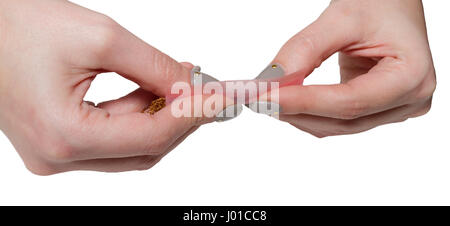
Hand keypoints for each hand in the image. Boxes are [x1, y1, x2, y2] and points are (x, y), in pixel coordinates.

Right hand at [0, 0, 209, 174]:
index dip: (194, 114)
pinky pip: (113, 140)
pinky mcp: (59, 144)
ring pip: (132, 147)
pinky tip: (152, 90)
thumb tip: (191, 87)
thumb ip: (154, 67)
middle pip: (145, 150)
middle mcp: (58, 157)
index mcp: (63, 136)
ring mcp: (56, 155)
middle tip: (210, 91)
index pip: (152, 136)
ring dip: (162, 116)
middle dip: (183, 119)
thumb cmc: (20, 25)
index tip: (223, 98)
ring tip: (181, 81)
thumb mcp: (101, 38)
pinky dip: (139, 116)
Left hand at [265, 0, 435, 136]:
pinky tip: (287, 100)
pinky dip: (309, 112)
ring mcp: (394, 110)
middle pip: (342, 120)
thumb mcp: (342, 17)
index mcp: (412, 76)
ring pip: (336, 125)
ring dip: (298, 115)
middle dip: (295, 110)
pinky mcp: (376, 110)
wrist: (393, 5)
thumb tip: (272, 81)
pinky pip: (337, 121)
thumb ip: (306, 49)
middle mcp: (409, 101)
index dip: (304, 102)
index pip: (349, 102)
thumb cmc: (380, 3)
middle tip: (255, 98)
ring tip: (267, 97)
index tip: (264, 96)